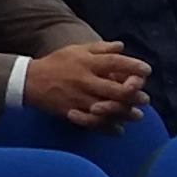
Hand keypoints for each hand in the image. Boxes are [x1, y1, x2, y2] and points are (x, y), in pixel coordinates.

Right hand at [25, 44, 153, 127]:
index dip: (133, 66)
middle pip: (114, 89)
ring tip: (137, 116)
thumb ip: (100, 48)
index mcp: (87, 62)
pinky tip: (119, 130)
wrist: (29, 81)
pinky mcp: (72, 112)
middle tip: (145, 98)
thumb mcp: (77, 50)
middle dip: (133, 95)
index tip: (147, 70)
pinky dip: (107, 128)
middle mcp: (85, 80)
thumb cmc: (56, 63)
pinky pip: (93, 123)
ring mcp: (78, 98)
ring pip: (107, 108)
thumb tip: (121, 46)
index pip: (115, 63)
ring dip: (125, 113)